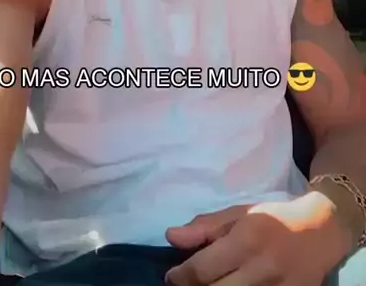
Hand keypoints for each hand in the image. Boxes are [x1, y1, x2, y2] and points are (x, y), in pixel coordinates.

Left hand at [165, 193, 353, 284]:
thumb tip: (171, 237)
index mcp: (246, 241)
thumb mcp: (239, 213)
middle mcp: (261, 269)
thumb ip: (205, 227)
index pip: (202, 271)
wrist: (321, 231)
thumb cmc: (274, 218)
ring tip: (209, 285)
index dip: (179, 277)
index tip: (172, 276)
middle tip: (187, 285)